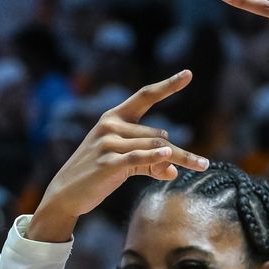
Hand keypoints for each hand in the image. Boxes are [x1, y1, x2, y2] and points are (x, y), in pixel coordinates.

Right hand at [34, 71, 209, 232]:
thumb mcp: (124, 164)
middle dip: (181, 151)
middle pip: (159, 134)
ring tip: (199, 166)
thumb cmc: (96, 175)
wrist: (66, 194)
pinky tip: (170, 160)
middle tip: (202, 163)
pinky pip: (139, 158)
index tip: (188, 74)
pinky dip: (155, 158)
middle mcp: (111, 125)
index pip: (145, 96)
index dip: (167, 85)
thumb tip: (173, 171)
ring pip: (155, 146)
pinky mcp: (108, 162)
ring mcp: (108, 143)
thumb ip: (148, 163)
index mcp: (114, 117)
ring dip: (178, 158)